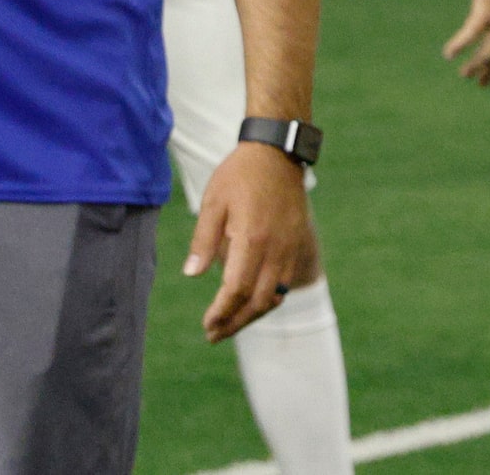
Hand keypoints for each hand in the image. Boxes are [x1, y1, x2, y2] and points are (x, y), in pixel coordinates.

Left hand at [187, 140, 318, 341]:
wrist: (277, 152)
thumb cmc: (240, 174)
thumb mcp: (213, 202)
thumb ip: (203, 240)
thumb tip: (192, 274)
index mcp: (253, 237)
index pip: (237, 289)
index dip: (222, 312)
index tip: (206, 325)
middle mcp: (276, 247)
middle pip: (258, 300)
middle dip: (236, 323)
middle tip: (214, 335)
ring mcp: (290, 245)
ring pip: (275, 294)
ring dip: (252, 315)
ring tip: (230, 325)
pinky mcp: (297, 241)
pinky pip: (285, 280)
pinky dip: (268, 298)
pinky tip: (251, 302)